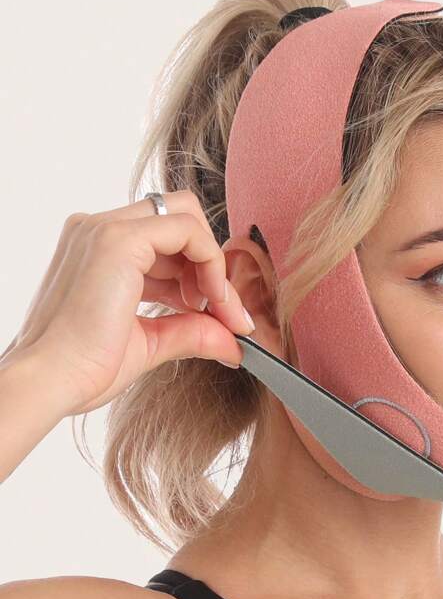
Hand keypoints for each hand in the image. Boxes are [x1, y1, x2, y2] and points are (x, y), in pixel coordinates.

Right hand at [1, 190, 254, 417]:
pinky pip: (188, 230)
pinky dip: (211, 263)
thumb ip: (190, 331)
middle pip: (179, 218)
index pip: (166, 241)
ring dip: (214, 267)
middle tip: (223, 312)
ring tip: (216, 315)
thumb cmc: (84, 368)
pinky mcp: (119, 239)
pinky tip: (211, 303)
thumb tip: (234, 342)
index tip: (221, 317)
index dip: (200, 274)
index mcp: (99, 249)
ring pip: (187, 217)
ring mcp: (106, 229)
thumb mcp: (150, 343)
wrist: (52, 382)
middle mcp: (98, 230)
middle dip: (210, 262)